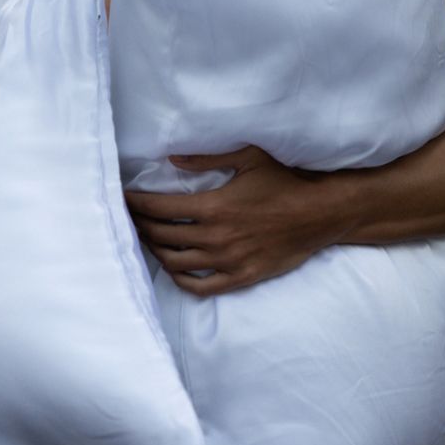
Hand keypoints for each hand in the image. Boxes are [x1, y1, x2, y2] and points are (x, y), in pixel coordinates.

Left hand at [125, 145, 337, 295]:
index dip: (135, 205)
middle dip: (140, 226)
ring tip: (150, 239)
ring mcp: (228, 260)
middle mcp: (216, 237)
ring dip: (156, 251)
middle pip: (162, 236)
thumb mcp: (248, 157)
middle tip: (132, 218)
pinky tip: (174, 268)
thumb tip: (172, 158)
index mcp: (214, 207)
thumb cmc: (284, 181)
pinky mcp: (241, 277)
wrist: (320, 213)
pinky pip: (200, 287)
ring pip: (175, 263)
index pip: (159, 209)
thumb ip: (207, 159)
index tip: (123, 199)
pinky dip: (180, 280)